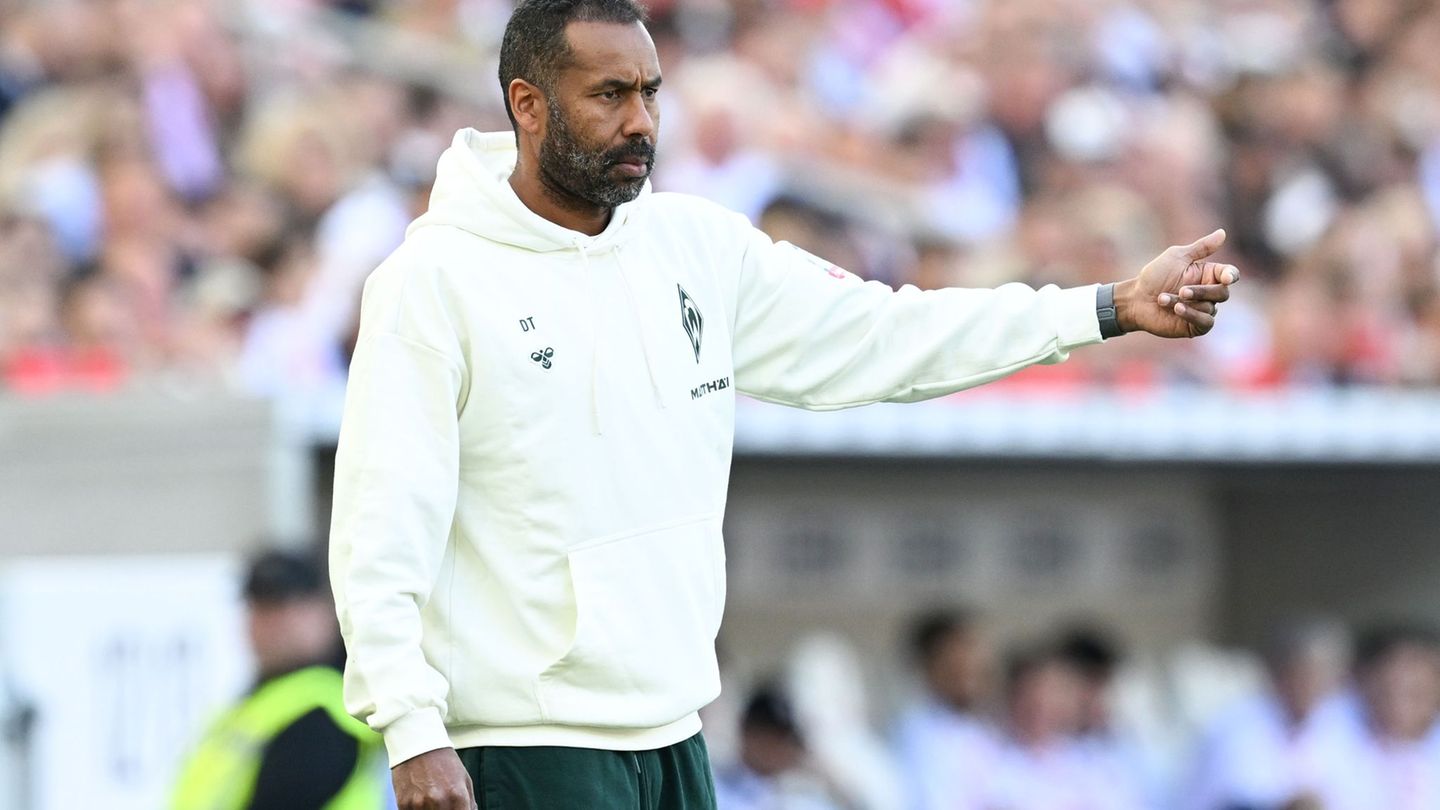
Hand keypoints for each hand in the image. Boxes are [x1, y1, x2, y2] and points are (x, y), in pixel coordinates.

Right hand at [393, 748, 476, 809]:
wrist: (418, 744)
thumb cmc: (445, 763)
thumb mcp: (464, 780)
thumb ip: (469, 803)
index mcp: (458, 796)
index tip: (456, 809)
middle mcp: (439, 802)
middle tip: (443, 803)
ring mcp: (419, 804)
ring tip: (431, 799)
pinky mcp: (403, 804)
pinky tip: (419, 800)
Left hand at [1114, 229, 1239, 338]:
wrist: (1136, 299)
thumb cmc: (1154, 276)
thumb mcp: (1177, 257)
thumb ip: (1201, 248)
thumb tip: (1223, 232)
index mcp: (1208, 274)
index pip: (1230, 275)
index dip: (1231, 276)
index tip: (1226, 278)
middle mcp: (1209, 293)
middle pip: (1222, 293)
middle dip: (1202, 292)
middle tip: (1181, 291)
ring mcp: (1203, 310)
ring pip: (1210, 307)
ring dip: (1186, 303)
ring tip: (1163, 299)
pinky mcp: (1195, 326)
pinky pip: (1206, 322)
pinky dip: (1192, 315)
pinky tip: (1177, 309)